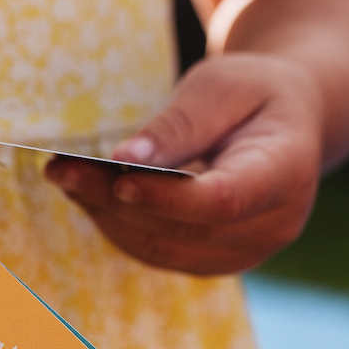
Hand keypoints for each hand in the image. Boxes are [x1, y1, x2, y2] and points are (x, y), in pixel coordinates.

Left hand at [44, 52, 323, 274]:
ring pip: (161, 247)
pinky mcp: (212, 261)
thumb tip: (125, 159)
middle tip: (61, 168)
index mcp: (286, 173)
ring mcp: (243, 253)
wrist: (287, 124)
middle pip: (182, 227)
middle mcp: (271, 226)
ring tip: (64, 175)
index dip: (168, 197)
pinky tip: (87, 193)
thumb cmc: (256, 94)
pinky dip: (117, 224)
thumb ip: (179, 125)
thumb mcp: (223, 87)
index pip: (223, 200)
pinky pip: (156, 252)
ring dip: (106, 214)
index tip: (119, 177)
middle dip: (115, 199)